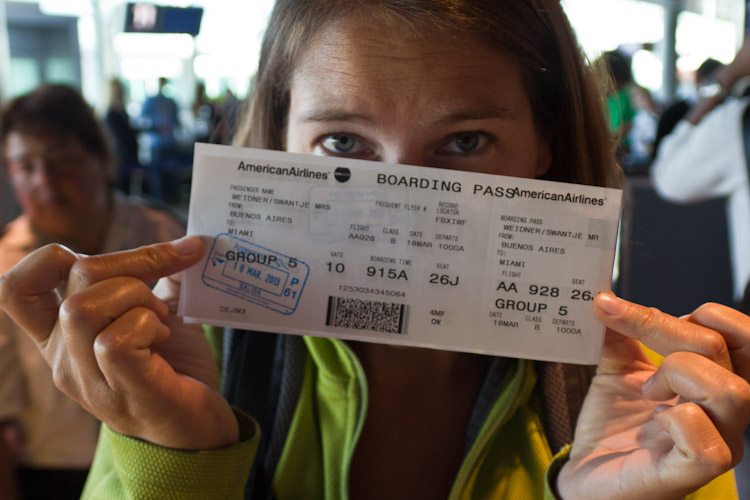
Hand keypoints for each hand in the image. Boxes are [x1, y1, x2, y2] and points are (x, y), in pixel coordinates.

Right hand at [0, 236, 238, 449]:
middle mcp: (63, 360)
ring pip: (84, 308)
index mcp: (61, 338)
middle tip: (161, 289)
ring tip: (160, 319)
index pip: (16, 288)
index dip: (53, 256)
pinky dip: (147, 325)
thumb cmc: (174, 368)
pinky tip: (163, 337)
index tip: (111, 262)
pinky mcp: (127, 394)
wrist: (200, 428)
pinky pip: (114, 342)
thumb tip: (183, 240)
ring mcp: (90, 382)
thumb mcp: (153, 314)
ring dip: (138, 297)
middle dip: (131, 263)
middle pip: (72, 277)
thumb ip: (151, 280)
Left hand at [557, 293, 749, 499]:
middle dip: (671, 329)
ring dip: (678, 373)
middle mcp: (725, 413)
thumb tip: (608, 298)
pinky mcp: (689, 473)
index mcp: (715, 382)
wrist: (587, 476)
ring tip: (647, 389)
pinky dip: (678, 419)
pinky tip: (655, 417)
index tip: (634, 311)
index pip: (740, 335)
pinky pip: (708, 444)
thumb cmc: (613, 428)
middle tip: (627, 330)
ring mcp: (715, 444)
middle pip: (733, 351)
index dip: (699, 312)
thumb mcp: (616, 370)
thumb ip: (620, 335)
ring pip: (731, 392)